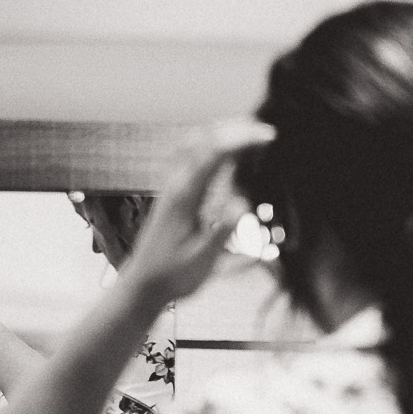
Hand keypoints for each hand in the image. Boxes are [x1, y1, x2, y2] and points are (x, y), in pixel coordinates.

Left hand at [118, 125, 266, 306]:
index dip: (242, 139)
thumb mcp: (202, 259)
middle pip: (203, 139)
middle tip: (265, 130)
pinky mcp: (173, 193)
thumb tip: (243, 204)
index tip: (269, 137)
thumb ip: (222, 231)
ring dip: (221, 132)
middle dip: (235, 128)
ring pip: (193, 143)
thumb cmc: (172, 275)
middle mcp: (176, 185)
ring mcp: (172, 186)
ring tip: (249, 131)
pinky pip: (189, 157)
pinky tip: (225, 151)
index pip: (213, 153)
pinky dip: (210, 145)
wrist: (143, 285)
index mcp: (184, 196)